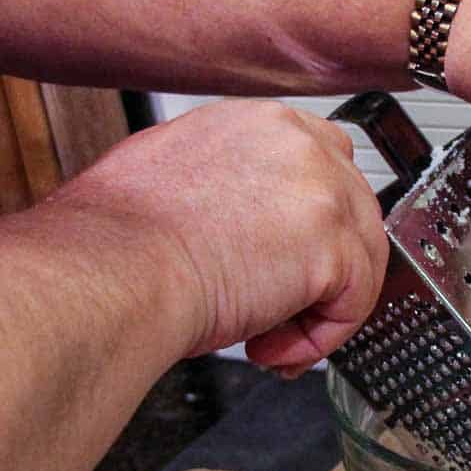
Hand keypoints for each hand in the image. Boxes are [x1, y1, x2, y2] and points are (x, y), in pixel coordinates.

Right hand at [71, 100, 387, 375]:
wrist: (109, 274)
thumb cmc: (120, 243)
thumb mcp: (177, 178)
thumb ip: (235, 186)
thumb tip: (254, 222)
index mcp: (262, 123)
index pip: (327, 169)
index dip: (314, 228)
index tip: (288, 265)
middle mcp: (301, 144)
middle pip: (354, 216)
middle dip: (322, 274)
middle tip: (275, 314)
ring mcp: (324, 192)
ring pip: (361, 262)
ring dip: (319, 311)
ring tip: (266, 338)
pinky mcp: (334, 247)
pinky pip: (354, 303)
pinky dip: (321, 337)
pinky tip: (273, 347)